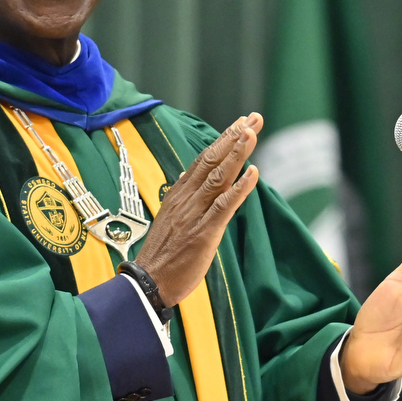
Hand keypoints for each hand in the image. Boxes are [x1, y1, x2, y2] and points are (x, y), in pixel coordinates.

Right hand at [131, 114, 261, 305]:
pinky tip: (253, 173)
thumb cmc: (162, 255)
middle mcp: (186, 199)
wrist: (148, 282)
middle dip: (233, 138)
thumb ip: (183, 199)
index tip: (239, 124)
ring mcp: (194, 214)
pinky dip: (239, 189)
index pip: (203, 160)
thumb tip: (188, 179)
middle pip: (212, 161)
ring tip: (252, 133)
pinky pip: (223, 207)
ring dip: (236, 154)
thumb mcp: (171, 219)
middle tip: (252, 118)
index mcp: (179, 195)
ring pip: (218, 177)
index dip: (222, 141)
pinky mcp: (203, 233)